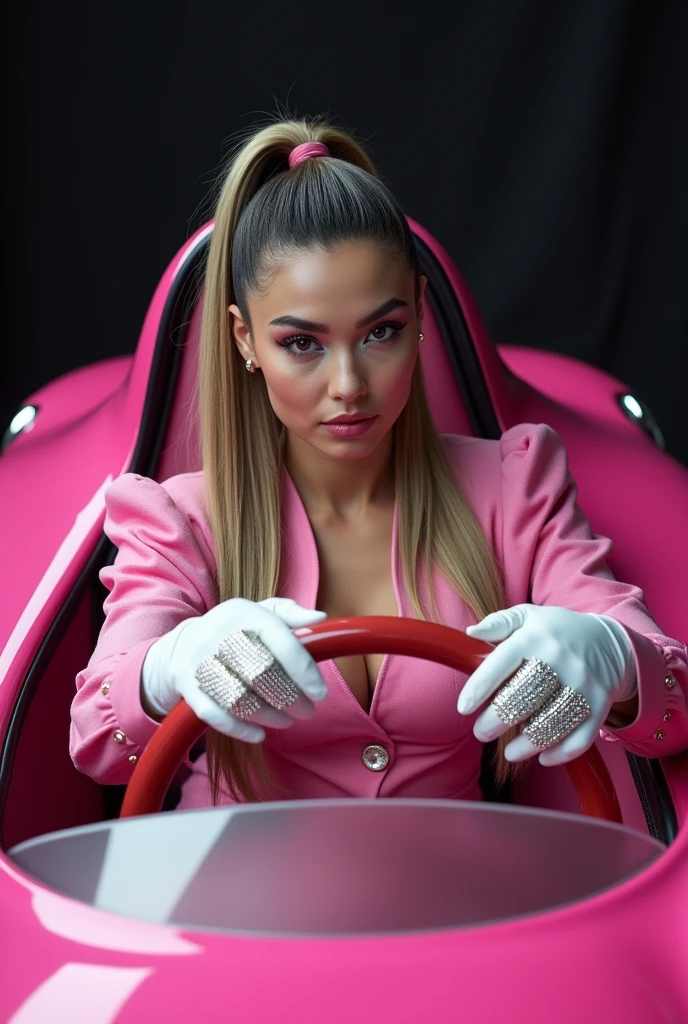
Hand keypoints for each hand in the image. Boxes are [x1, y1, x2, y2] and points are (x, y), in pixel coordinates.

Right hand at [141, 597, 328, 742]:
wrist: (181, 644)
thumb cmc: (234, 631)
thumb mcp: (259, 613)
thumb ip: (290, 614)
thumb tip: (321, 619)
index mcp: (243, 612)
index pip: (280, 641)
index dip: (303, 670)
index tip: (320, 692)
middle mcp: (218, 632)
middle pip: (261, 673)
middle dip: (290, 697)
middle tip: (306, 711)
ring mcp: (198, 659)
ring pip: (239, 697)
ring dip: (268, 715)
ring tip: (286, 721)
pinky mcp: (184, 684)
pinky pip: (213, 713)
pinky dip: (239, 729)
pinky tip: (258, 734)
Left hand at [458, 604, 636, 765]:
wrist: (610, 642)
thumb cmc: (557, 631)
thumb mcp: (527, 616)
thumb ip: (497, 624)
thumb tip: (470, 633)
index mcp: (534, 637)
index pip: (500, 664)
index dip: (478, 689)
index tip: (464, 708)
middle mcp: (559, 660)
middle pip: (522, 699)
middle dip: (495, 722)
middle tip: (482, 732)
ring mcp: (582, 684)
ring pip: (550, 725)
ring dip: (525, 746)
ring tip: (509, 752)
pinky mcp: (600, 705)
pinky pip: (580, 738)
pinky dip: (559, 754)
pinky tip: (543, 757)